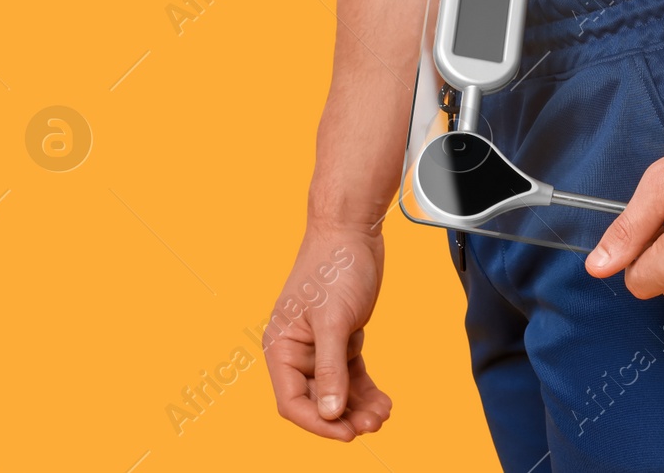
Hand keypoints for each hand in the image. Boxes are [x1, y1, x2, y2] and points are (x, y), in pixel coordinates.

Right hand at [263, 223, 392, 440]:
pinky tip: (383, 401)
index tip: (346, 434)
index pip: (292, 402)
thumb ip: (329, 369)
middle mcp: (297, 351)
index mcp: (280, 347)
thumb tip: (330, 412)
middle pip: (317, 400)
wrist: (353, 229)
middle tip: (373, 425)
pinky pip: (352, 374)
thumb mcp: (333, 321)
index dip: (318, 423)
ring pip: (338, 390)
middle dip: (343, 416)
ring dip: (358, 406)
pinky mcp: (343, 337)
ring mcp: (321, 345)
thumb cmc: (334, 267)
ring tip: (383, 415)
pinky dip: (366, 390)